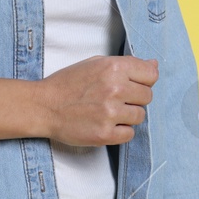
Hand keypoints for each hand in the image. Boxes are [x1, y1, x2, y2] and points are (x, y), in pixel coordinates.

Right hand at [38, 56, 157, 147]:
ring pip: (140, 117)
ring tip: (108, 113)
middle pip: (147, 97)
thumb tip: (154, 65)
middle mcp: (114, 89)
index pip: (151, 75)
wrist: (44, 106)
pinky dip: (120, 132)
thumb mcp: (96, 64)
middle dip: (135, 100)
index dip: (144, 81)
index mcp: (113, 67)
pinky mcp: (105, 134)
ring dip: (127, 117)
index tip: (132, 86)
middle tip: (116, 101)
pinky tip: (106, 125)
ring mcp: (110, 113)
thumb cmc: (68, 84)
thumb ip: (126, 64)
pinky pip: (129, 134)